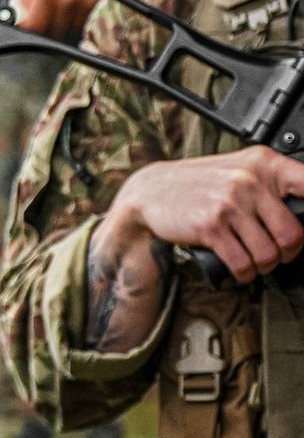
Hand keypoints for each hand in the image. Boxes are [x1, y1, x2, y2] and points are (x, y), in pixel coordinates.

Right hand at [100, 147, 303, 287]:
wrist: (149, 191)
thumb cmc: (198, 184)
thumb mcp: (239, 169)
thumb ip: (273, 184)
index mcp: (264, 163)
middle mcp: (249, 181)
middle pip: (294, 234)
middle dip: (288, 253)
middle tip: (276, 252)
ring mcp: (229, 204)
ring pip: (269, 255)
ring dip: (264, 266)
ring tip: (253, 260)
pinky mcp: (210, 227)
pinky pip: (243, 264)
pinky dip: (244, 274)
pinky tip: (239, 268)